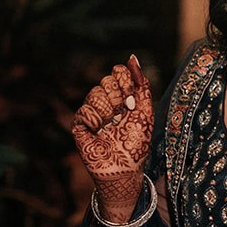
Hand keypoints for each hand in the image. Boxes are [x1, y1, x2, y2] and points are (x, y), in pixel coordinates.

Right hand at [71, 54, 153, 220]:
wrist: (125, 169)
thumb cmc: (137, 144)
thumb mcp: (146, 112)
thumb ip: (141, 84)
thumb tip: (132, 58)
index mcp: (124, 98)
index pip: (119, 73)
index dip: (125, 79)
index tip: (131, 97)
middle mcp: (107, 103)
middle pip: (106, 80)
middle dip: (118, 96)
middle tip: (123, 112)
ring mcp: (93, 113)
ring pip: (95, 93)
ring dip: (108, 111)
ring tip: (111, 125)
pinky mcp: (80, 125)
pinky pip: (84, 111)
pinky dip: (94, 120)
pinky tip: (100, 130)